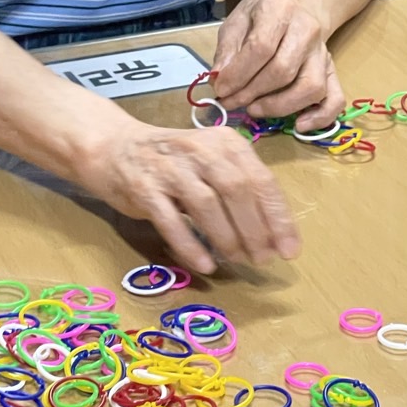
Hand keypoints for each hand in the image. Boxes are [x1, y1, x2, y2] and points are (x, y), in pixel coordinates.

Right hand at [84, 121, 299, 274]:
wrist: (115, 147)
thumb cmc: (175, 160)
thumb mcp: (212, 161)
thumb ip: (240, 188)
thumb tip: (274, 234)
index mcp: (224, 141)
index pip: (260, 179)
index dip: (278, 217)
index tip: (290, 250)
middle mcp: (199, 149)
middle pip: (237, 190)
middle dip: (256, 230)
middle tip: (263, 260)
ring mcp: (169, 168)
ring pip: (206, 204)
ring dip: (227, 238)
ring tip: (238, 261)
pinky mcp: (143, 188)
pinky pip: (170, 220)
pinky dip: (190, 245)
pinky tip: (205, 264)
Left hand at [211, 0, 344, 131]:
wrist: (301, 2)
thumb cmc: (264, 13)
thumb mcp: (238, 19)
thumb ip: (227, 48)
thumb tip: (219, 79)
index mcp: (279, 11)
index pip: (261, 47)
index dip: (238, 74)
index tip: (221, 89)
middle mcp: (306, 31)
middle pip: (283, 70)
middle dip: (252, 93)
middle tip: (231, 102)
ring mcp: (323, 53)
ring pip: (311, 87)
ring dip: (279, 106)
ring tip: (254, 110)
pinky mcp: (333, 70)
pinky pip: (335, 99)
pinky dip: (320, 117)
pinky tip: (298, 125)